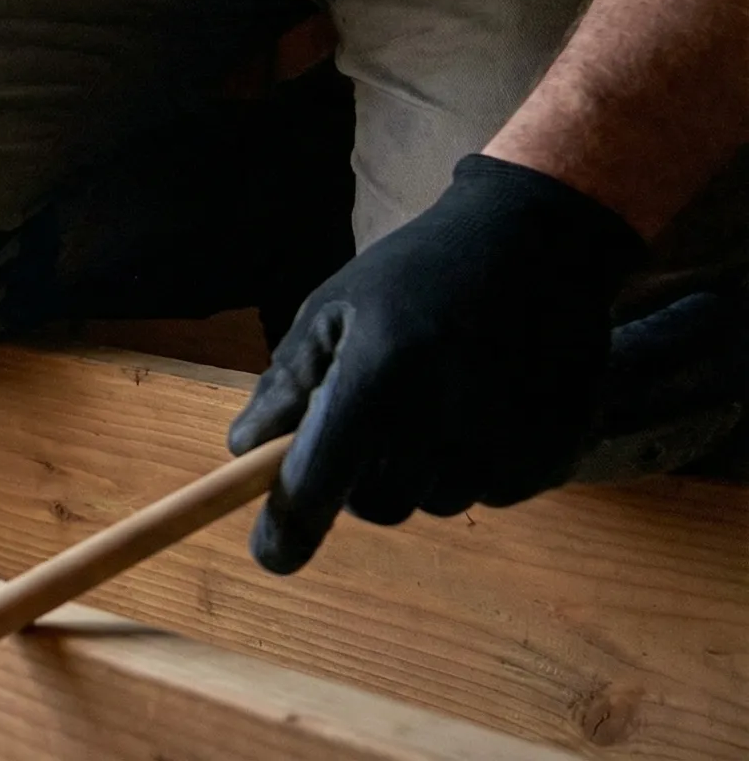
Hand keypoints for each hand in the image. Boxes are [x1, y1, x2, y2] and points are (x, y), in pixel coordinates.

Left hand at [227, 154, 642, 573]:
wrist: (537, 243)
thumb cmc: (416, 274)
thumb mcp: (334, 309)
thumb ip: (288, 383)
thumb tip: (244, 451)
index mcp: (379, 373)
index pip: (321, 476)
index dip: (290, 527)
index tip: (272, 556)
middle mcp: (445, 414)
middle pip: (377, 506)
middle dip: (359, 479)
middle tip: (372, 424)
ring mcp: (508, 437)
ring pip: (435, 504)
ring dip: (420, 471)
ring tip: (436, 399)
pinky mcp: (555, 451)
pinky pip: (493, 494)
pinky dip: (476, 465)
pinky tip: (485, 404)